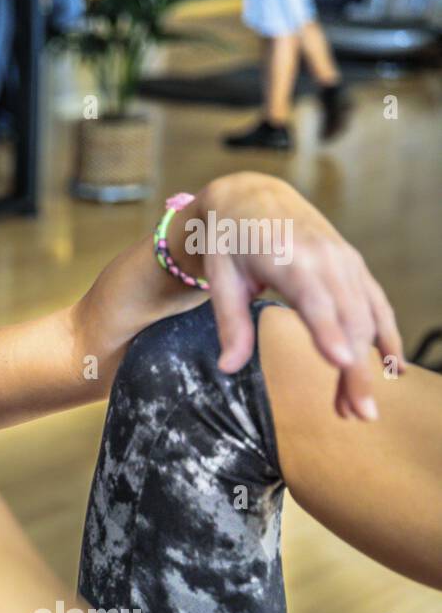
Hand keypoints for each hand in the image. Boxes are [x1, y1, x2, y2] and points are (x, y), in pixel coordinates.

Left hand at [197, 172, 403, 420]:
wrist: (250, 197)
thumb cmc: (229, 240)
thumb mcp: (220, 277)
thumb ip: (230, 323)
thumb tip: (227, 369)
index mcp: (289, 257)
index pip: (314, 301)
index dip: (330, 333)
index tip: (343, 365)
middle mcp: (327, 258)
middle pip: (349, 320)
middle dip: (355, 369)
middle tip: (354, 415)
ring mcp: (346, 261)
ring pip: (367, 317)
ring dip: (370, 364)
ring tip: (359, 409)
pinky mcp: (354, 266)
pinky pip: (377, 304)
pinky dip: (387, 335)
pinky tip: (392, 368)